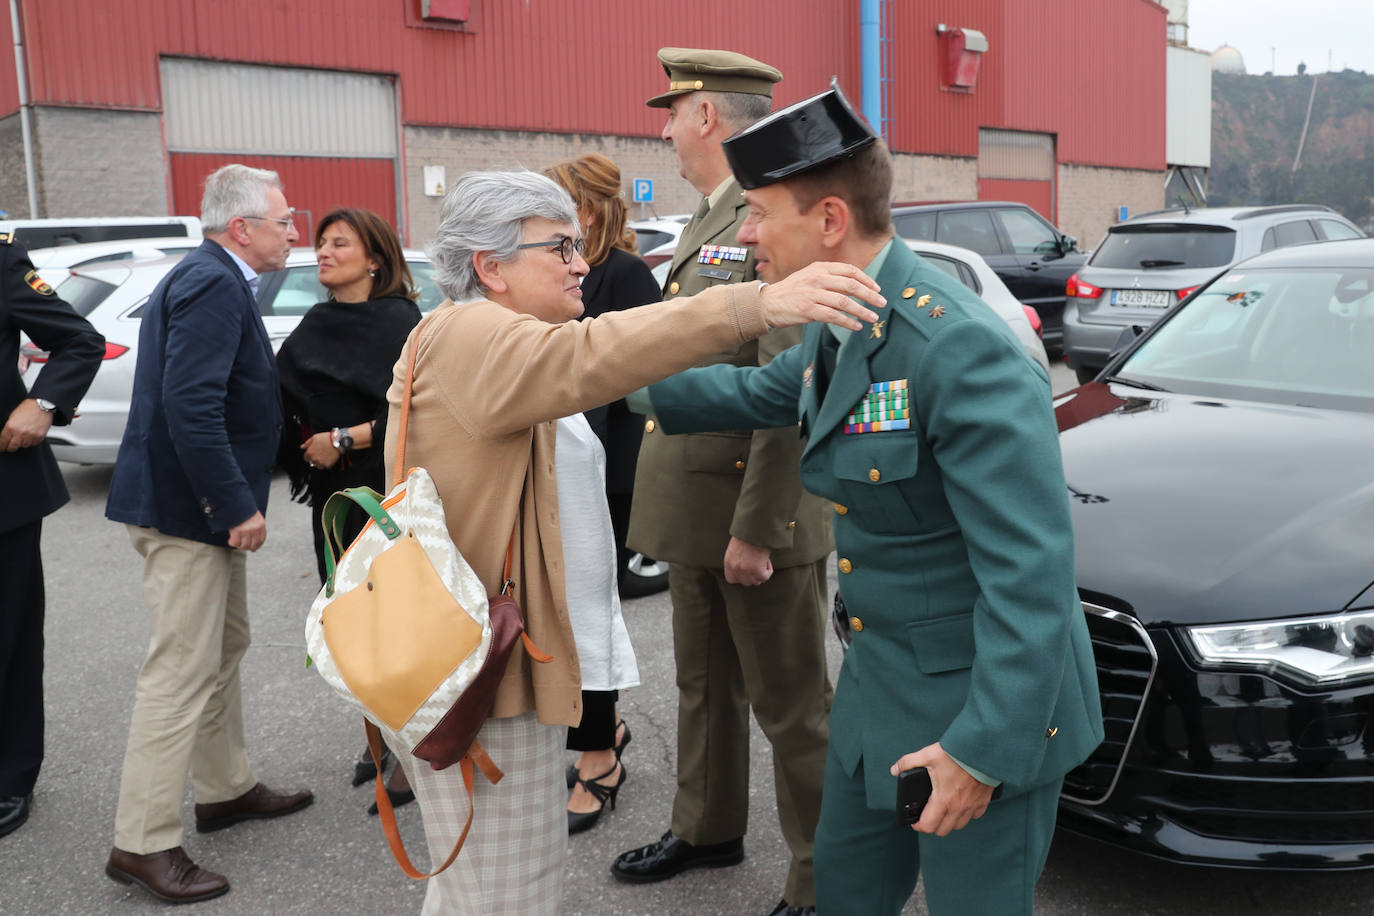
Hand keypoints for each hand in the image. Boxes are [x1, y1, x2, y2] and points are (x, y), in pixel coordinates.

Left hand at [0, 399, 54, 451]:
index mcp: (11, 426)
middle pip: (13, 447)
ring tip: (24, 437)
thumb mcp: (13, 416)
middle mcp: (20, 432)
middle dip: (11, 448)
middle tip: (11, 447)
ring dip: (23, 443)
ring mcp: (30, 435)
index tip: (2, 448)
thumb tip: (6, 437)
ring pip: (24, 446)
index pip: (3, 441)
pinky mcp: (39, 436)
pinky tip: (31, 436)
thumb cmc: (28, 408)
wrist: (42, 405)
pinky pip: (34, 443)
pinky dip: (32, 441)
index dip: (2, 446)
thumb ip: (9, 428)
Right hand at [228, 511, 266, 551]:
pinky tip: (231, 540)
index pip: (261, 540)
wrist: (235, 501)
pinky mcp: (237, 531)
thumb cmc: (243, 508)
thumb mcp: (254, 516)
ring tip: (236, 541)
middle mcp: (255, 529)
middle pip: (253, 545)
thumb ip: (255, 526)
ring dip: (239, 545)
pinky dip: (232, 543)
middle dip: (247, 547)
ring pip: (244, 545)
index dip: (257, 546)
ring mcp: (246, 531)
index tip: (253, 549)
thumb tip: (253, 539)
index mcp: (261, 525)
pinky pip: (235, 543)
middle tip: (242, 545)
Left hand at [301, 432, 340, 469]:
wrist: (338, 442)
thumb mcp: (314, 437)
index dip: (310, 455)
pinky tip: (329, 458)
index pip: (306, 458)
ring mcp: (321, 463)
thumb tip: (302, 447)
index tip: (314, 453)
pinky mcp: (328, 465)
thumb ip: (307, 443)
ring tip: (325, 456)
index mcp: (309, 453)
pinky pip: (326, 467)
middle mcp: (314, 459)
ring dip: (321, 462)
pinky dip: (327, 464)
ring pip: (318, 466)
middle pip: (312, 462)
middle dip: (315, 458)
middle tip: (321, 453)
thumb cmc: (327, 438)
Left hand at [723, 537, 772, 585]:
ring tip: (762, 560)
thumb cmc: (747, 533)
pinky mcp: (757, 571)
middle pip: (746, 582)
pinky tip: (766, 559)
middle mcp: (736, 569)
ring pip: (756, 581)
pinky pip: (765, 577)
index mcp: (728, 562)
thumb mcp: (737, 547)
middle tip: (757, 564)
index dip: (740, 577)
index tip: (747, 571)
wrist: (754, 528)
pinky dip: (768, 570)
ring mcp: (746, 571)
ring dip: (761, 572)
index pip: (731, 579)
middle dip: (752, 575)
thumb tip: (746, 565)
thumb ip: (738, 559)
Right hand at [758, 262, 883, 331]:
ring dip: (862, 311)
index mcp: (819, 268)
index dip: (866, 280)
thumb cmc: (791, 291)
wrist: (767, 303)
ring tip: (873, 317)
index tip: (877, 288)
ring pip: (844, 302)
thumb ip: (829, 278)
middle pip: (851, 285)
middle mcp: (817, 278)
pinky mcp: (808, 310)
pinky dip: (848, 322)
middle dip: (869, 295)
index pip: (849, 270)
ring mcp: (812, 294)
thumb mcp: (809, 276)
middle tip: (881, 303)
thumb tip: (854, 285)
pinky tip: (856, 326)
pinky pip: (834, 316)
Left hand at [891, 742, 994, 836]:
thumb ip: (908, 762)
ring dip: (950, 822)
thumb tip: (895, 769)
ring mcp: (971, 806)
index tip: (915, 820)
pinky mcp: (983, 802)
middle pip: (943, 830)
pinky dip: (966, 814)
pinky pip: (974, 816)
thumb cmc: (956, 754)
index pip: (928, 826)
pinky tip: (961, 803)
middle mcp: (958, 807)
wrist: (982, 750)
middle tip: (928, 815)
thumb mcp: (928, 755)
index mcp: (942, 799)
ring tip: (943, 811)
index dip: (918, 826)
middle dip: (933, 825)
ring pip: (959, 826)